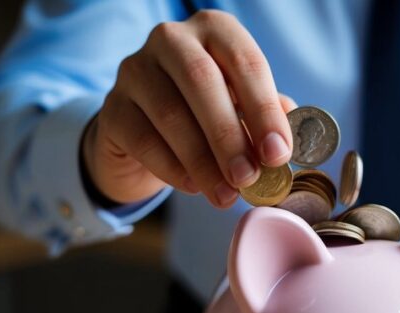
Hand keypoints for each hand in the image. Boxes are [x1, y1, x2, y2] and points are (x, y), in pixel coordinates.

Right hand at [81, 10, 295, 208]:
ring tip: (226, 194)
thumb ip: (266, 119)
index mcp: (215, 31)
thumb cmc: (206, 118)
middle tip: (249, 178)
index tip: (277, 153)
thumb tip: (286, 143)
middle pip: (202, 81)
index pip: (245, 62)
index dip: (263, 110)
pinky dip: (173, 168)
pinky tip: (195, 187)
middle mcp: (172, 39)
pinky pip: (144, 140)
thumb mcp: (242, 111)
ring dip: (203, 161)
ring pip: (170, 114)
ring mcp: (135, 70)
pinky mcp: (112, 109)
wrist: (147, 136)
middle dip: (230, 135)